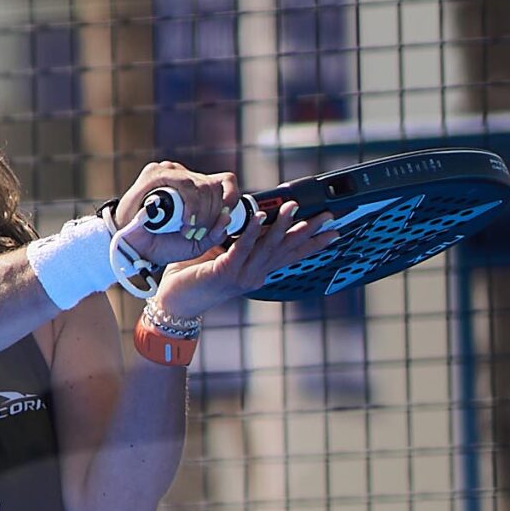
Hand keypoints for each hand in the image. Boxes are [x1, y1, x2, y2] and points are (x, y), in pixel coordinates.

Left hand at [110, 164, 336, 327]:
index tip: (334, 230)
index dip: (313, 242)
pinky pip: (241, 248)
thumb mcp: (225, 252)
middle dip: (308, 232)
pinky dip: (251, 233)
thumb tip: (257, 215)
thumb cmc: (196, 274)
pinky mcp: (224, 272)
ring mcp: (242, 275)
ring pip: (267, 248)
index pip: (291, 254)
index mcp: (258, 271)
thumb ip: (241, 238)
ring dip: (281, 227)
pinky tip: (260, 218)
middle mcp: (255, 275)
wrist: (175, 302)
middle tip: (328, 217)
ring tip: (294, 208)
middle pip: (287, 250)